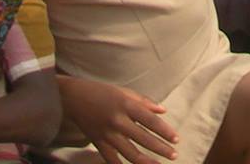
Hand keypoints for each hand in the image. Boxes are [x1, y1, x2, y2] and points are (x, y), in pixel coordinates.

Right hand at [61, 74, 179, 163]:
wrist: (73, 98)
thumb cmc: (102, 92)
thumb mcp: (125, 92)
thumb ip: (145, 102)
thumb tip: (163, 111)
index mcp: (126, 105)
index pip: (150, 121)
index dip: (165, 131)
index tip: (176, 139)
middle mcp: (117, 120)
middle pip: (143, 138)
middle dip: (160, 148)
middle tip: (174, 155)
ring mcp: (106, 134)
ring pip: (129, 152)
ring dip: (146, 161)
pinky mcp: (97, 142)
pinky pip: (111, 159)